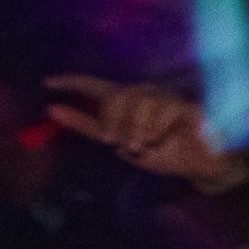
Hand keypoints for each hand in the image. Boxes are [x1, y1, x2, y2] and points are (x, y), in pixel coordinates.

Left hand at [44, 75, 247, 192]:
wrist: (201, 165)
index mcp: (127, 103)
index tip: (47, 84)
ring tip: (144, 145)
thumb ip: (91, 128)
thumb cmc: (165, 153)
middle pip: (116, 95)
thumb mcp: (122, 145)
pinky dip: (156, 129)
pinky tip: (162, 140)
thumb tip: (52, 109)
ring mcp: (165, 98)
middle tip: (117, 142)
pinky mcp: (186, 106)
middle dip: (113, 121)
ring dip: (136, 129)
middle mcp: (143, 95)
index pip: (94, 85)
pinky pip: (162, 109)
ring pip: (138, 102)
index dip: (71, 82)